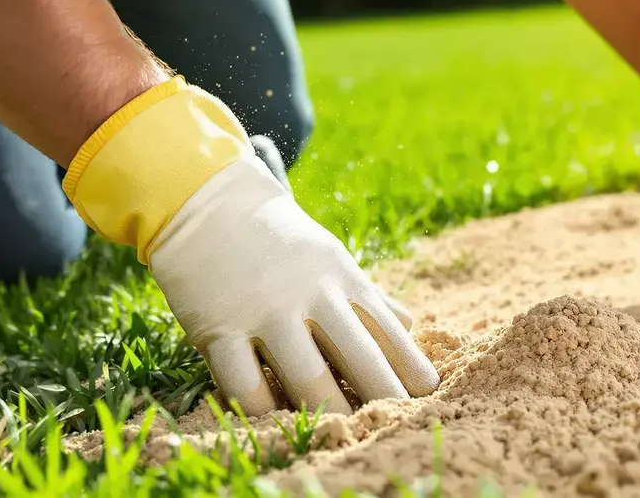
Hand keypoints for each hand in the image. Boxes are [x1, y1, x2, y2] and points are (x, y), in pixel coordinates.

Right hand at [150, 155, 439, 415]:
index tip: (430, 393)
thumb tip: (411, 325)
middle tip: (397, 423)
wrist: (209, 206)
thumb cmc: (281, 243)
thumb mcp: (331, 259)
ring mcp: (263, 312)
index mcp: (342, 278)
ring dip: (327, 411)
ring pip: (305, 377)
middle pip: (357, 357)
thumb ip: (367, 297)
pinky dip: (262, 410)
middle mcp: (309, 295)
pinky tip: (277, 423)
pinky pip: (244, 384)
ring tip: (344, 433)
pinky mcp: (218, 330)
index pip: (387, 328)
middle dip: (382, 395)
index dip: (409, 364)